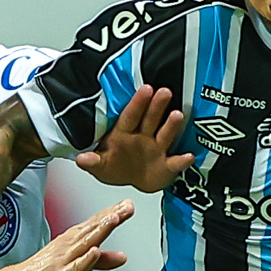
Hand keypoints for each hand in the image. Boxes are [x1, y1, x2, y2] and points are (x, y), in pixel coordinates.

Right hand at [2, 201, 132, 270]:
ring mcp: (64, 259)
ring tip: (114, 219)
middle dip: (111, 216)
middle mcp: (69, 245)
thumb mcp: (80, 267)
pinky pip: (74, 267)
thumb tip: (124, 257)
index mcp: (73, 240)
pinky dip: (85, 259)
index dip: (113, 214)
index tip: (128, 204)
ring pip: (85, 243)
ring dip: (99, 230)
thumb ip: (102, 261)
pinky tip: (95, 251)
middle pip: (93, 229)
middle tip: (127, 205)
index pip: (96, 224)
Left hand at [77, 85, 194, 193]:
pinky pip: (175, 162)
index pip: (131, 115)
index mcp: (125, 132)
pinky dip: (182, 160)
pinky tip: (189, 156)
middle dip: (157, 106)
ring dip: (172, 126)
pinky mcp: (168, 164)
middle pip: (150, 119)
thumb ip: (93, 162)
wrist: (133, 181)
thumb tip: (81, 159)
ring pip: (165, 134)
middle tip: (165, 92)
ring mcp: (157, 148)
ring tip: (178, 115)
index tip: (146, 89)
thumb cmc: (116, 166)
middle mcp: (144, 136)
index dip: (138, 103)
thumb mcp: (101, 166)